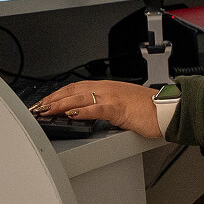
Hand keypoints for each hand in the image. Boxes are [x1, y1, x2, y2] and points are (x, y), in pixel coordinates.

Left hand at [32, 80, 162, 137]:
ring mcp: (112, 97)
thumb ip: (104, 108)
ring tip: (47, 110)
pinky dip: (82, 111)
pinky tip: (71, 114)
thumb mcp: (121, 106)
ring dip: (61, 104)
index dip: (58, 94)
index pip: (76, 88)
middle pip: (73, 91)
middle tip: (38, 107)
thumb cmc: (147, 110)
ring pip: (81, 97)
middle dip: (53, 99)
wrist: (166, 109)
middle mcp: (107, 89)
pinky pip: (97, 108)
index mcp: (106, 88)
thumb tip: (88, 115)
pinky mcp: (119, 108)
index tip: (45, 102)